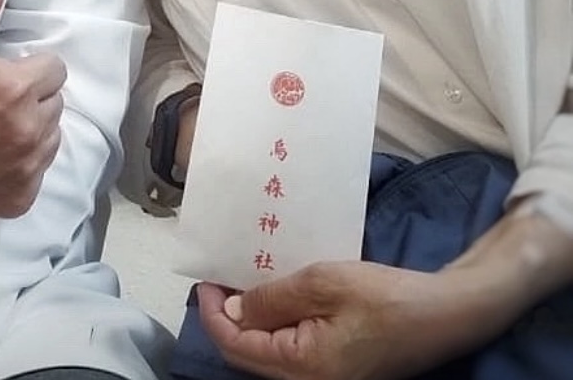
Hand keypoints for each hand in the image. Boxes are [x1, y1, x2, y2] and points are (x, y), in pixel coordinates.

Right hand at [0, 0, 66, 218]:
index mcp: (13, 89)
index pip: (55, 70)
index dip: (30, 66)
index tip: (3, 72)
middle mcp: (26, 132)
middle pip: (55, 104)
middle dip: (31, 96)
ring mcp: (23, 170)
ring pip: (51, 138)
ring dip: (31, 129)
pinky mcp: (16, 200)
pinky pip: (37, 172)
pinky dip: (21, 164)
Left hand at [196, 261, 483, 379]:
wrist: (443, 316)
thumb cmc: (385, 297)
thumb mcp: (322, 283)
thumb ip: (272, 299)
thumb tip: (232, 310)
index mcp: (302, 368)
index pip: (235, 346)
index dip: (213, 314)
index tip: (205, 281)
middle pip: (248, 356)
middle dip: (228, 319)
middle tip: (222, 279)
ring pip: (269, 355)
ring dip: (252, 322)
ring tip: (246, 282)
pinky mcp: (337, 370)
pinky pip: (292, 352)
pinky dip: (277, 326)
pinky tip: (278, 297)